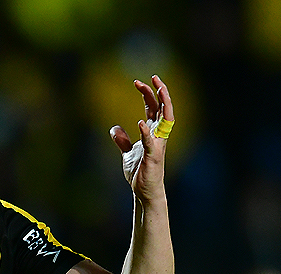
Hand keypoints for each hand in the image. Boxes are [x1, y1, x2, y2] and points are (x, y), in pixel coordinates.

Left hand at [109, 75, 173, 202]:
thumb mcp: (126, 153)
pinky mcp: (153, 156)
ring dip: (164, 103)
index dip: (148, 93)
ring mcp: (158, 144)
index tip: (138, 82)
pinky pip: (151, 142)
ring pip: (166, 119)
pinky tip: (140, 123)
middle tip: (153, 77)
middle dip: (159, 91)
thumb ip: (122, 140)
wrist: (143, 190)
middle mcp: (159, 135)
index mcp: (153, 132)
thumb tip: (114, 128)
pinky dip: (146, 132)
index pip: (153, 108)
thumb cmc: (139, 172)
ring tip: (159, 89)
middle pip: (162, 108)